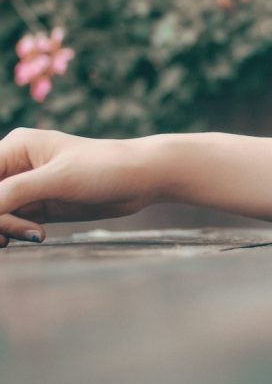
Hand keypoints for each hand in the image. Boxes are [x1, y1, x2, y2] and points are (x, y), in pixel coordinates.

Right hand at [0, 127, 155, 246]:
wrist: (144, 178)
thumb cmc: (104, 168)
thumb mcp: (58, 179)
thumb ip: (13, 193)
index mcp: (15, 147)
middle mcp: (17, 165)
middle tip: (12, 236)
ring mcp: (28, 187)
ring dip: (6, 228)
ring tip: (34, 234)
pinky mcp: (40, 206)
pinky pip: (13, 222)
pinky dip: (18, 232)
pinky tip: (39, 235)